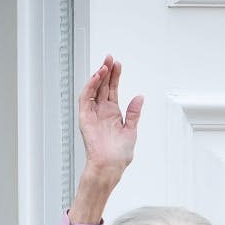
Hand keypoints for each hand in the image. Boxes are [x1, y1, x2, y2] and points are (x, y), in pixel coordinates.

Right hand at [78, 55, 142, 176]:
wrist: (110, 166)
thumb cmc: (119, 155)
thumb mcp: (131, 130)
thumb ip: (134, 113)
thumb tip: (139, 97)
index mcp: (112, 114)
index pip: (112, 90)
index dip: (115, 76)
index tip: (118, 64)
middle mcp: (101, 112)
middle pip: (103, 86)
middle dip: (106, 71)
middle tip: (110, 58)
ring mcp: (92, 115)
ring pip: (93, 90)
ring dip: (98, 76)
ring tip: (104, 64)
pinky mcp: (85, 119)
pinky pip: (85, 99)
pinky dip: (90, 87)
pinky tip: (97, 77)